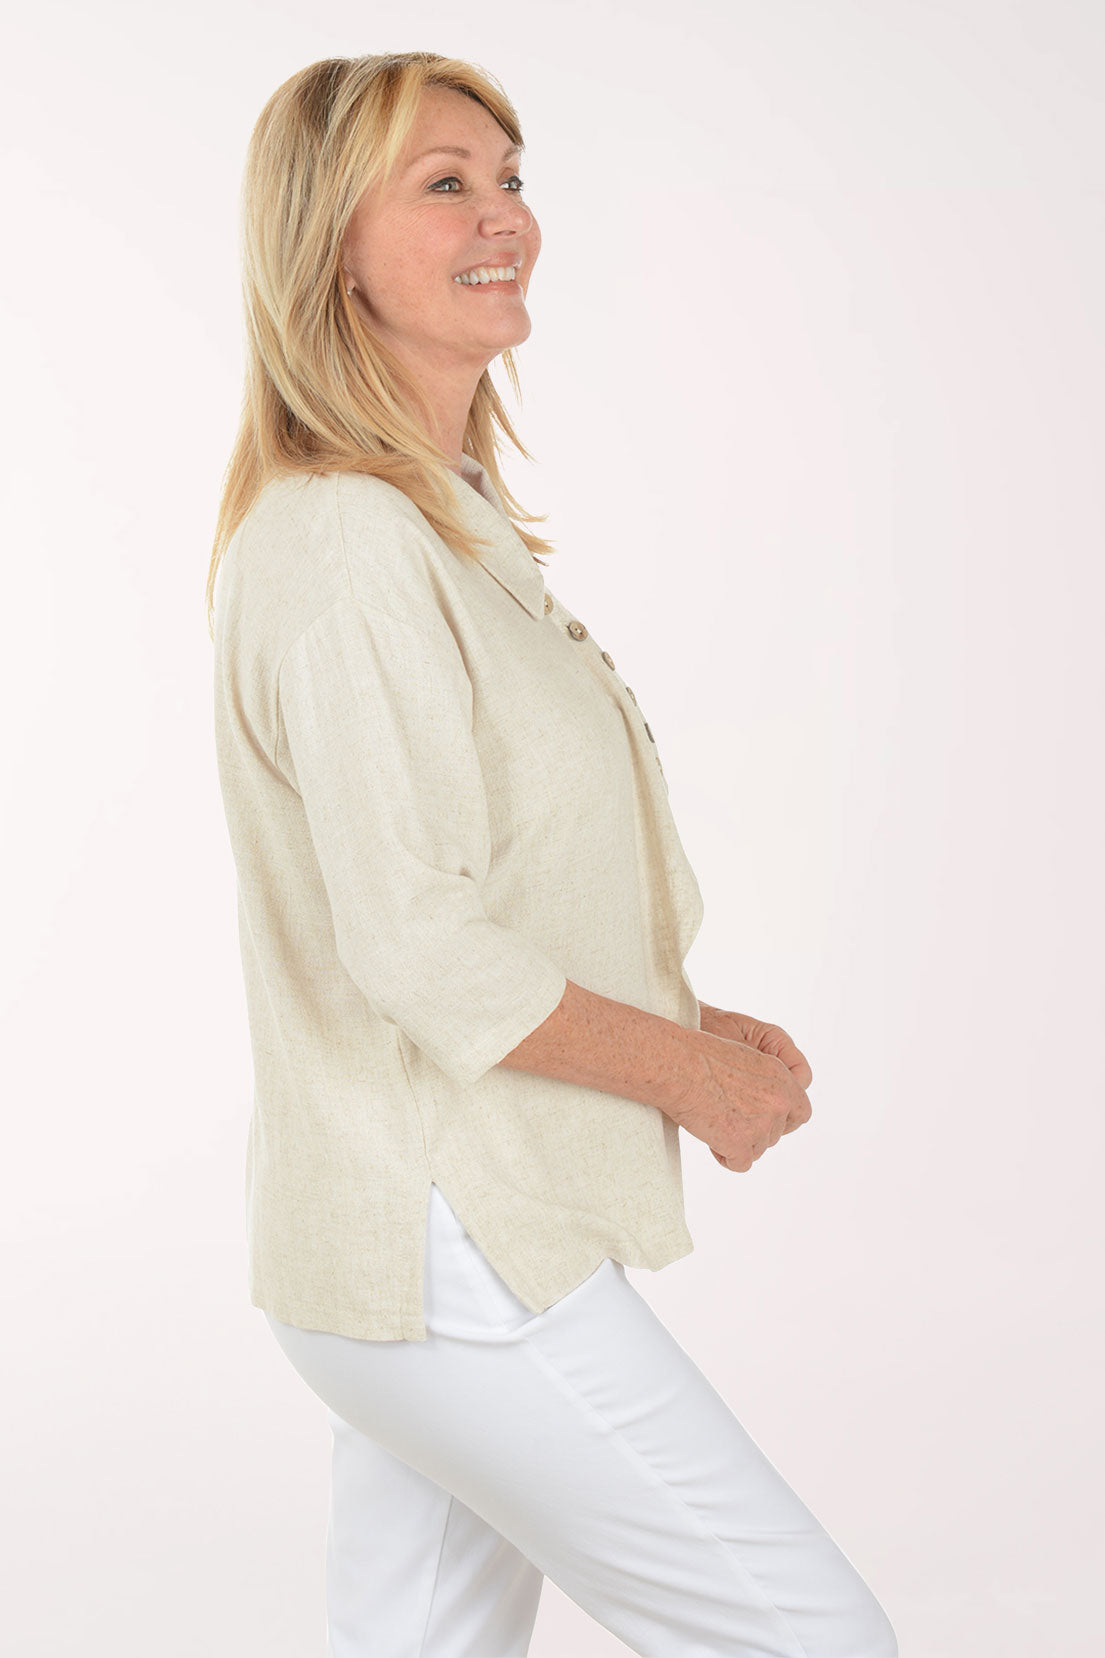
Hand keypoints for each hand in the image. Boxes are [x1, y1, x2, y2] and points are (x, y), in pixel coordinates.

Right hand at [694, 1002, 812, 1168]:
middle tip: (729, 1119)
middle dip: (754, 1132)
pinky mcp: (741, 1144)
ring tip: (715, 1123)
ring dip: (738, 1143)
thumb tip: (769, 1103)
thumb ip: (766, 1083)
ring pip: (757, 1150)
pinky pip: (740, 1164)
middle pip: (775, 1135)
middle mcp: (777, 1103)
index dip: (782, 1120)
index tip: (767, 1121)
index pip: (801, 1112)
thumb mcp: (747, 1058)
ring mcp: (761, 1125)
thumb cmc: (702, 1056)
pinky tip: (711, 1139)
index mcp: (782, 1079)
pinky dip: (725, 1156)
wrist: (679, 1067)